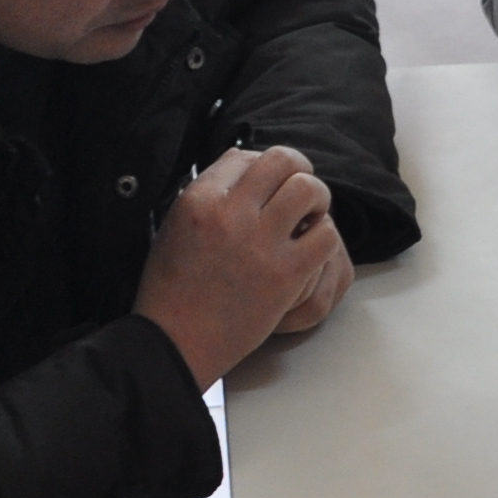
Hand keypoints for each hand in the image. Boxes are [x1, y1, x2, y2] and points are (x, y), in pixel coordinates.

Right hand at [135, 145, 339, 385]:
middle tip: (299, 189)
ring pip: (310, 190)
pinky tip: (311, 247)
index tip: (267, 183)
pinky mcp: (286, 273)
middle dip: (297, 169)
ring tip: (309, 216)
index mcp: (199, 199)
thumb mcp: (174, 226)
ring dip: (316, 200)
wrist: (174, 342)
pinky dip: (324, 236)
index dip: (262, 165)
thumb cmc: (171, 290)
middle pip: (282, 160)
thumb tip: (240, 164)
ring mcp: (261, 242)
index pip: (243, 155)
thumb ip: (206, 195)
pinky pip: (325, 234)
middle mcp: (231, 213)